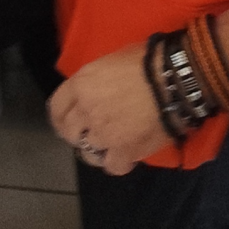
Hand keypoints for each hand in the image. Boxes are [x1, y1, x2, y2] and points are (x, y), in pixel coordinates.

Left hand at [50, 44, 166, 175]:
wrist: (172, 81)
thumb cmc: (144, 62)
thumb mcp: (109, 62)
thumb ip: (95, 81)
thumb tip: (96, 89)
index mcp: (81, 86)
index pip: (56, 107)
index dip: (59, 116)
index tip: (65, 121)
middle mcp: (86, 112)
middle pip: (69, 132)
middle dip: (77, 134)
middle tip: (88, 134)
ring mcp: (104, 134)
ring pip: (88, 153)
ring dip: (96, 150)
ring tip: (107, 146)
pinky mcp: (124, 152)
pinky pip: (113, 166)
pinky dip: (118, 163)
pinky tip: (125, 157)